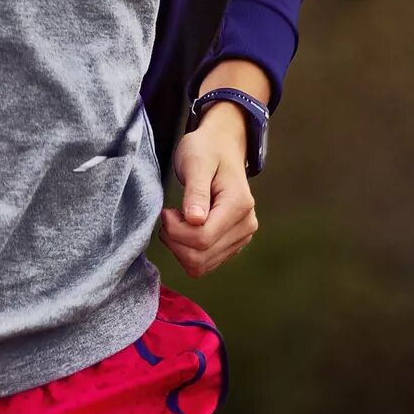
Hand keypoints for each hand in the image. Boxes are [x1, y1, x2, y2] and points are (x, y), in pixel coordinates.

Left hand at [159, 102, 258, 276]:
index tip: (166, 210)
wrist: (221, 148)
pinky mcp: (232, 244)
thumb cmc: (206, 150)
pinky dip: (186, 251)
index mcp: (239, 205)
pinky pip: (203, 263)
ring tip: (177, 220)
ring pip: (200, 265)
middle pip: (200, 256)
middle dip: (175, 241)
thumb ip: (195, 191)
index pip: (202, 238)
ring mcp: (241, 238)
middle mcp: (246, 226)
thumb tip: (195, 220)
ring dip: (178, 248)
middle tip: (169, 215)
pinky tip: (184, 229)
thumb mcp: (195, 162)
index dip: (175, 230)